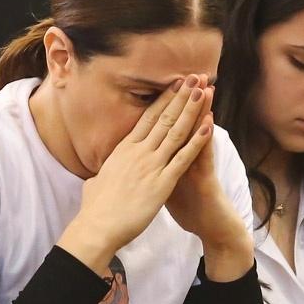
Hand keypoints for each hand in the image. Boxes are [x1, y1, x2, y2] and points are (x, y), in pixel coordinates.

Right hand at [58, 76, 213, 275]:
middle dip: (180, 96)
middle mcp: (138, 152)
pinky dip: (197, 140)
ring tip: (204, 90)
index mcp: (123, 150)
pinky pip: (184, 157)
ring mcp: (151, 165)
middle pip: (163, 118)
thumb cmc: (95, 209)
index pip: (147, 118)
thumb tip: (98, 175)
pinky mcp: (163, 182)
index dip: (163, 100)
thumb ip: (103, 174)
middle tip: (193, 76)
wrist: (97, 226)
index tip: (174, 84)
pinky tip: (209, 125)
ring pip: (176, 131)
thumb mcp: (96, 182)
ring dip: (191, 109)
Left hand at [163, 74, 252, 279]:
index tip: (167, 83)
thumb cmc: (192, 207)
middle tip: (191, 74)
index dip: (167, 105)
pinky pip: (205, 158)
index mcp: (173, 157)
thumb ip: (158, 168)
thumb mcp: (168, 184)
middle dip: (186, 99)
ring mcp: (199, 166)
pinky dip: (206, 140)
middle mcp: (188, 157)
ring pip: (199, 134)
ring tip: (204, 87)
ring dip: (202, 110)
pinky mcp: (207, 179)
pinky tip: (209, 123)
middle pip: (184, 123)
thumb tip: (143, 159)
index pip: (168, 126)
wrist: (212, 227)